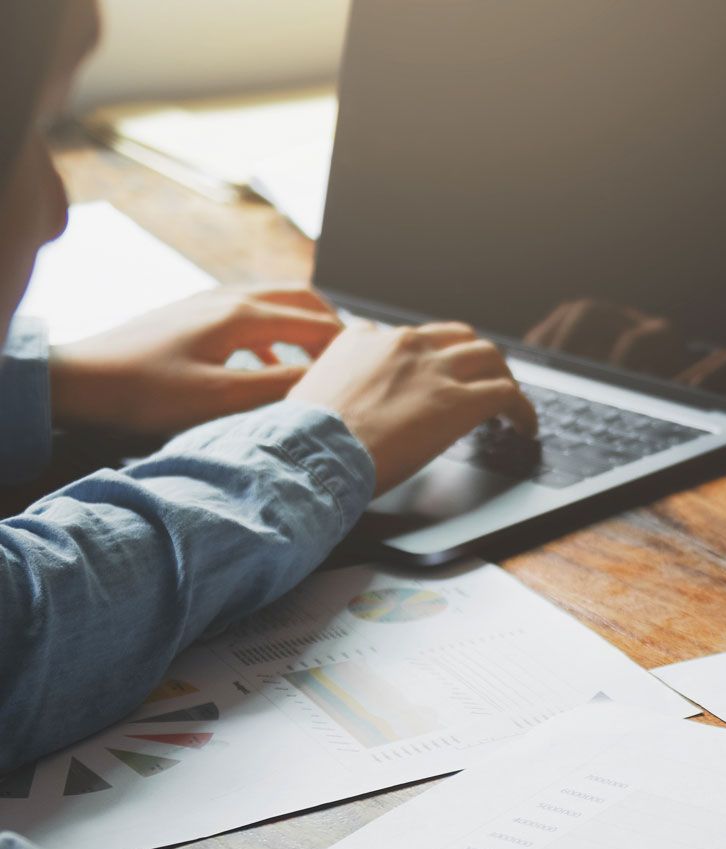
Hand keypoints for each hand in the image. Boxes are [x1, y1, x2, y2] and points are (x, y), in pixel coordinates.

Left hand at [48, 285, 343, 437]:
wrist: (82, 379)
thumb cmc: (146, 392)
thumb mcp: (221, 400)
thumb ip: (279, 388)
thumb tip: (326, 384)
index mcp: (242, 316)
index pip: (315, 321)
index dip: (348, 344)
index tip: (369, 367)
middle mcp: (229, 298)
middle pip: (299, 298)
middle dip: (332, 325)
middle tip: (353, 357)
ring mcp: (207, 302)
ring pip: (273, 302)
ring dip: (302, 327)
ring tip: (319, 361)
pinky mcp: (191, 314)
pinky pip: (248, 313)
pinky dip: (273, 334)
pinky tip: (267, 367)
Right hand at [290, 321, 536, 493]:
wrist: (311, 453)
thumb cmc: (302, 438)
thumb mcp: (308, 392)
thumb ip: (333, 383)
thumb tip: (337, 401)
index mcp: (363, 339)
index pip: (409, 337)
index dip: (428, 357)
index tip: (434, 375)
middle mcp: (402, 344)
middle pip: (457, 337)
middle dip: (473, 359)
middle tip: (482, 382)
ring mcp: (434, 369)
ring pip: (489, 356)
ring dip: (501, 378)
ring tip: (508, 403)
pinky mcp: (459, 400)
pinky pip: (508, 394)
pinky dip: (523, 410)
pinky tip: (525, 427)